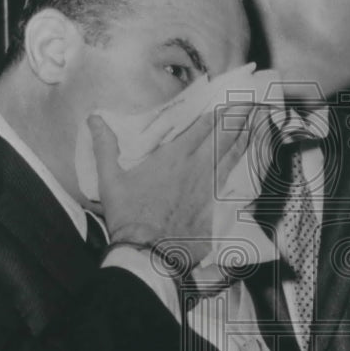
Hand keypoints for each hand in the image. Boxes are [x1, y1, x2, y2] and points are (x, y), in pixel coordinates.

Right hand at [90, 105, 253, 263]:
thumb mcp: (110, 180)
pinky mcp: (215, 207)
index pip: (203, 125)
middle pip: (223, 135)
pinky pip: (232, 181)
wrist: (148, 254)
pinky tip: (248, 161)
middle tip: (250, 101)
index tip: (230, 96)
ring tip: (254, 122)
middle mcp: (197, 167)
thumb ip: (105, 147)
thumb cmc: (129, 217)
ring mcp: (209, 187)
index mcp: (174, 156)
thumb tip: (95, 120)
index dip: (219, 109)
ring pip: (232, 156)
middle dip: (237, 116)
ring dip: (244, 137)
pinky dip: (241, 166)